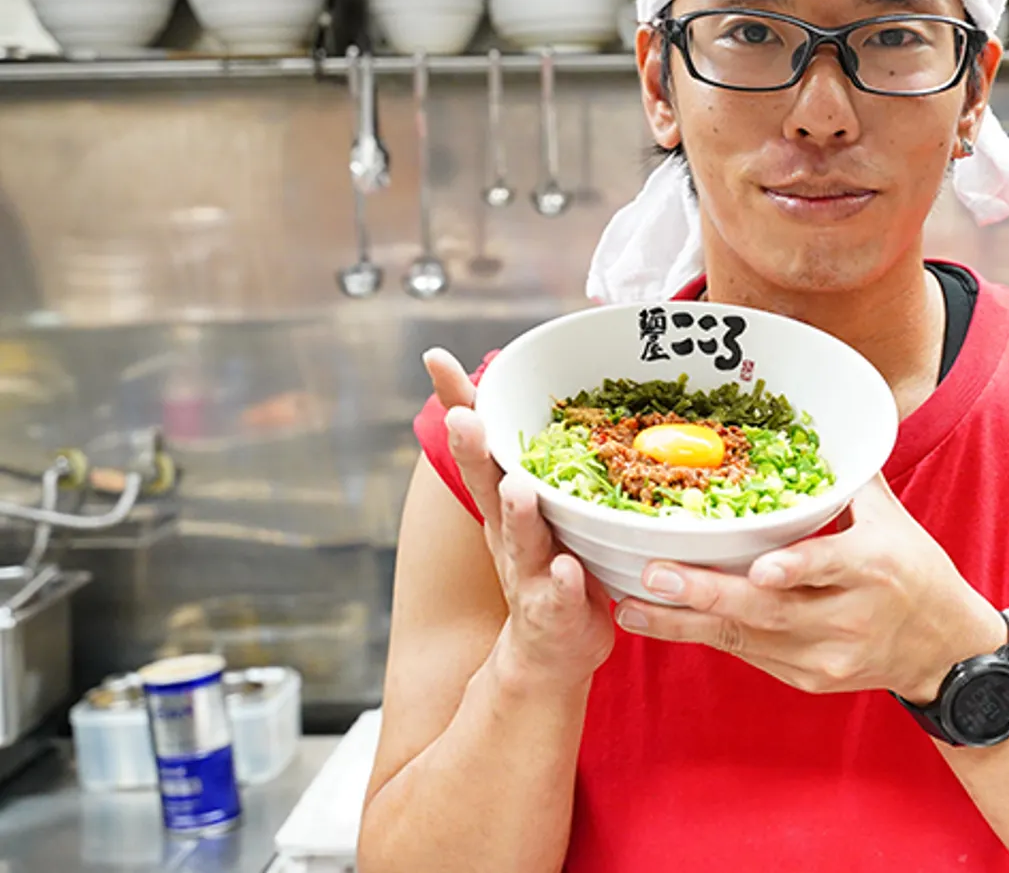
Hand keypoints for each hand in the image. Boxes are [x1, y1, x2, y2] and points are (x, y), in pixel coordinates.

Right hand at [423, 348, 613, 693]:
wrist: (549, 652)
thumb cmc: (548, 563)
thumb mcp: (530, 502)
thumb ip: (525, 451)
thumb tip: (509, 383)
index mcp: (503, 501)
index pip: (478, 444)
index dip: (458, 401)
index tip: (437, 359)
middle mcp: (509, 532)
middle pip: (487, 486)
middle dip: (474, 451)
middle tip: (464, 418)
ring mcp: (530, 572)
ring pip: (522, 539)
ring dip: (518, 514)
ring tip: (518, 489)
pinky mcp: (556, 611)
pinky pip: (560, 595)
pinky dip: (563, 583)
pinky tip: (567, 569)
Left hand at [611, 473, 1005, 704]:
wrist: (945, 651)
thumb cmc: (917, 573)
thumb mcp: (893, 521)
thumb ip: (849, 480)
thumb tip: (811, 426)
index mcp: (875, 567)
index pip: (832, 565)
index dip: (797, 568)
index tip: (760, 568)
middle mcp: (850, 616)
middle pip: (772, 611)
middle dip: (708, 595)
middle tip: (654, 576)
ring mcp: (827, 655)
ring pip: (749, 640)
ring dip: (687, 624)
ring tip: (634, 608)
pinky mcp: (809, 679)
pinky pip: (752, 655)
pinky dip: (709, 636)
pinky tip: (666, 622)